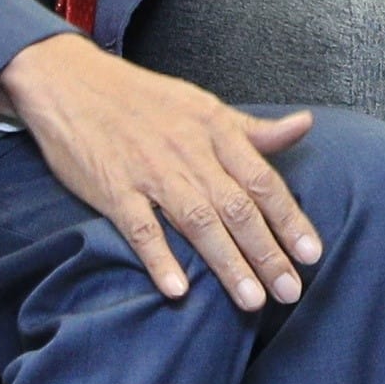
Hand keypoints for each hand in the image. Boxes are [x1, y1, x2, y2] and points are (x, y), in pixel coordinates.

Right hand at [0, 33, 320, 308]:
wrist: (71, 83)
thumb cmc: (143, 99)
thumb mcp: (203, 106)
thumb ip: (252, 129)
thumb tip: (304, 125)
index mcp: (215, 131)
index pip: (262, 181)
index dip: (289, 219)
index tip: (312, 253)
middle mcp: (189, 153)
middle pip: (236, 208)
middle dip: (267, 252)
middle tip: (290, 291)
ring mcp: (150, 172)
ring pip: (197, 222)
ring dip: (226, 263)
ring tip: (252, 300)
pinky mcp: (113, 189)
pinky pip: (140, 227)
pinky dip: (159, 258)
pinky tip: (178, 289)